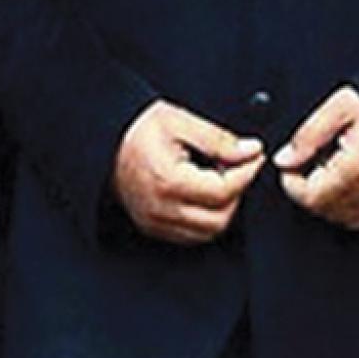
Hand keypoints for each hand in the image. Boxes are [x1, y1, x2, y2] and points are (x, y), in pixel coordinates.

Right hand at [113, 101, 265, 245]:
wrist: (103, 140)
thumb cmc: (138, 128)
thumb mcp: (180, 121)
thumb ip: (220, 139)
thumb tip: (251, 151)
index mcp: (169, 181)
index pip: (224, 190)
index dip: (247, 173)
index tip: (255, 156)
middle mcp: (161, 209)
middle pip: (221, 218)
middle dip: (237, 192)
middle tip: (237, 166)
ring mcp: (155, 222)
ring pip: (209, 232)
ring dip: (223, 208)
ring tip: (218, 178)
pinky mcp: (152, 227)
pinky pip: (192, 236)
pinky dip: (206, 219)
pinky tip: (204, 194)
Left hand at [273, 87, 358, 230]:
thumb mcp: (340, 107)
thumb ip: (307, 135)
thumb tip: (283, 160)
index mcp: (356, 168)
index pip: (306, 196)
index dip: (291, 180)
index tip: (293, 161)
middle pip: (319, 207)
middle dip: (308, 185)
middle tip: (318, 157)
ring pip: (335, 216)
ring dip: (326, 196)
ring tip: (335, 166)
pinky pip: (355, 219)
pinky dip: (344, 204)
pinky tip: (347, 180)